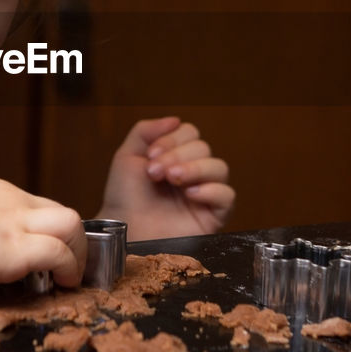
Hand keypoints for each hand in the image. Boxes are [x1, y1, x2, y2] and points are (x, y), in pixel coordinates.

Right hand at [0, 174, 85, 287]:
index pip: (42, 208)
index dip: (53, 232)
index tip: (51, 253)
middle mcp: (14, 204)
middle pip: (66, 214)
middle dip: (76, 243)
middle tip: (68, 269)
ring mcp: (16, 225)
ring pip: (72, 226)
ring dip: (78, 256)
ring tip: (68, 279)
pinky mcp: (13, 250)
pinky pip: (57, 253)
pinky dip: (68, 269)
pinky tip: (60, 284)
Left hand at [96, 116, 233, 240]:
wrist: (123, 231)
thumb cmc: (123, 198)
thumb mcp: (127, 157)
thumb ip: (146, 131)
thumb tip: (175, 120)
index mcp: (175, 157)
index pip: (190, 134)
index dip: (172, 139)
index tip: (150, 156)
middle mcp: (192, 173)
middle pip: (204, 148)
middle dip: (178, 155)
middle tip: (155, 172)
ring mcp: (204, 194)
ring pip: (219, 168)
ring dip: (195, 168)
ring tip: (172, 179)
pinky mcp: (212, 216)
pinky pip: (228, 195)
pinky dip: (211, 190)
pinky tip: (190, 194)